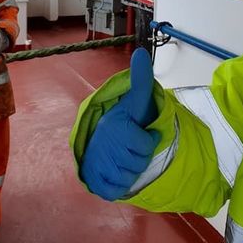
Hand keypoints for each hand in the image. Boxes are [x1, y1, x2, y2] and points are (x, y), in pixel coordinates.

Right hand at [80, 47, 159, 200]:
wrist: (102, 139)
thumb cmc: (125, 119)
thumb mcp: (136, 99)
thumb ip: (142, 78)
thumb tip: (141, 52)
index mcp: (115, 125)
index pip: (146, 145)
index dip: (149, 139)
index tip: (141, 131)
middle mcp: (103, 145)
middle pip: (139, 163)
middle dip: (141, 155)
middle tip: (132, 144)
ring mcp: (97, 164)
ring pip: (130, 177)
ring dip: (132, 169)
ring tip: (125, 155)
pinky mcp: (94, 182)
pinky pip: (116, 190)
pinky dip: (120, 184)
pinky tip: (117, 170)